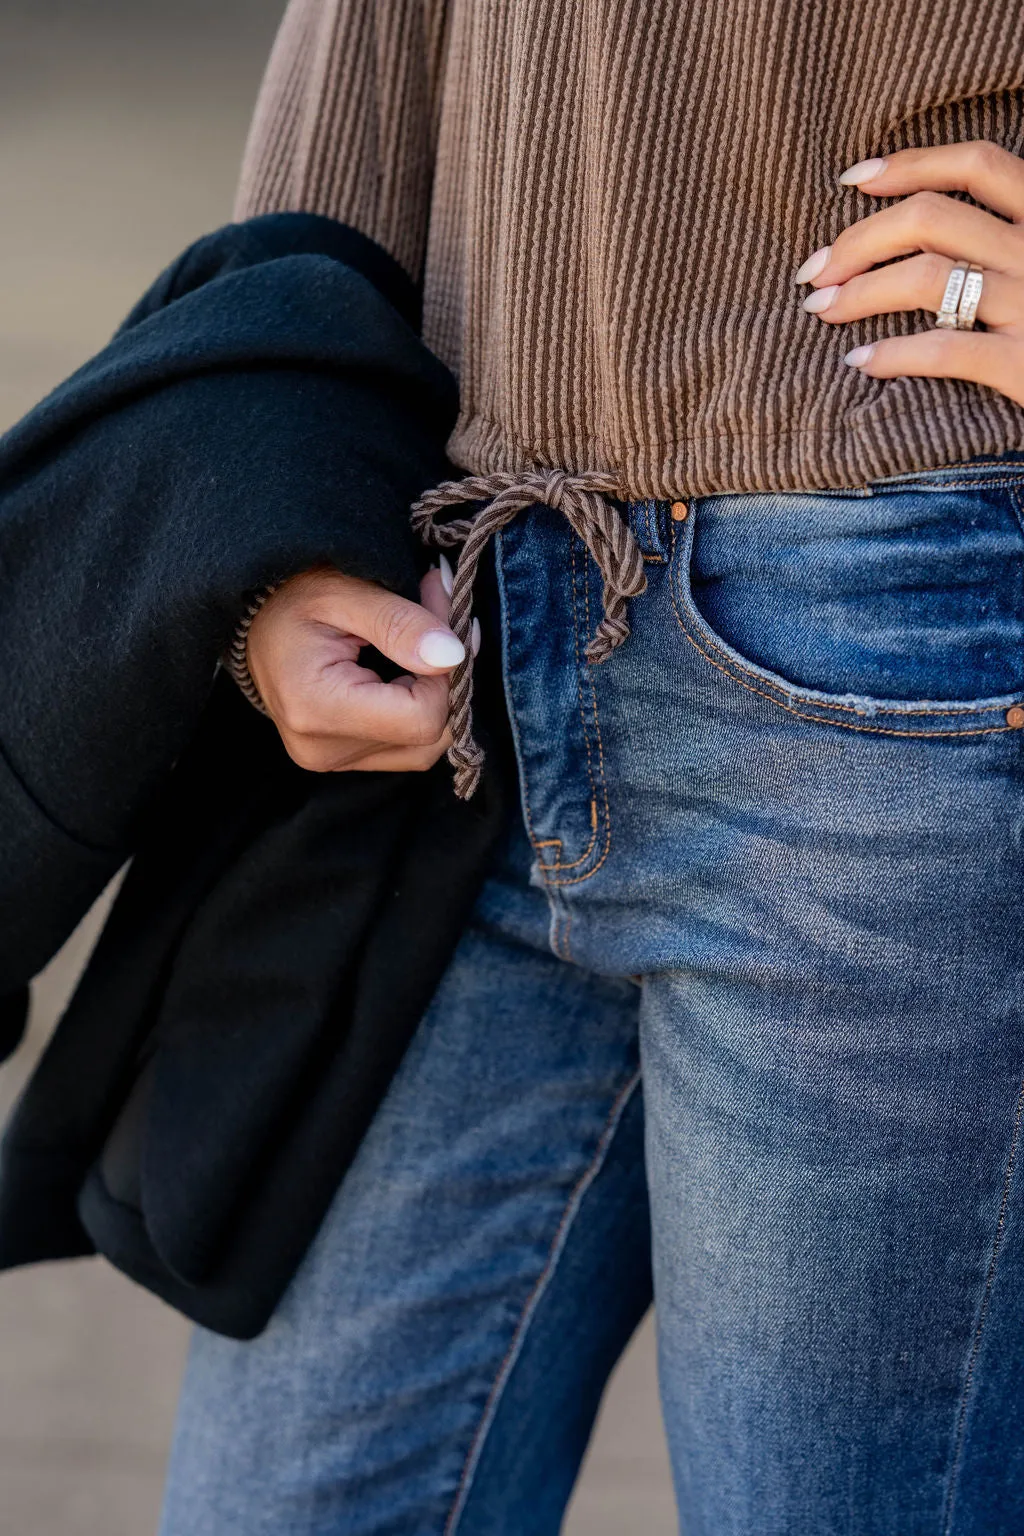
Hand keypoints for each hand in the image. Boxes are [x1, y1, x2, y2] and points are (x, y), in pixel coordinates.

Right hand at [246, 559, 474, 773]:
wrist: (253, 620)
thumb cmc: (291, 597)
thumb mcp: (343, 590)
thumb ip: (400, 622)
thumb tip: (453, 656)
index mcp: (317, 710)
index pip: (422, 719)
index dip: (446, 671)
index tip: (440, 617)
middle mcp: (321, 751)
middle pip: (428, 737)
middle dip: (445, 681)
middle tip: (437, 621)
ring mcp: (330, 762)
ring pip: (423, 747)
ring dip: (436, 697)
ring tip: (418, 646)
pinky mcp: (339, 760)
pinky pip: (404, 748)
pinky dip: (417, 711)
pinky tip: (406, 673)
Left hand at [796, 141, 1023, 406]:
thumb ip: (1002, 241)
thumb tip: (917, 230)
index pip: (979, 165)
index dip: (909, 164)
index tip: (851, 180)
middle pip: (933, 217)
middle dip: (858, 239)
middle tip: (816, 270)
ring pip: (927, 276)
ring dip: (858, 291)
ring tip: (823, 310)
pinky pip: (944, 349)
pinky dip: (891, 353)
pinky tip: (859, 360)